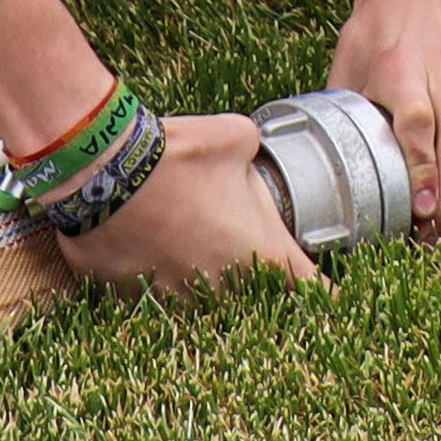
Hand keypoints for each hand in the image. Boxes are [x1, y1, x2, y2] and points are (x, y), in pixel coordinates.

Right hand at [52, 111, 318, 295]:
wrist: (102, 171)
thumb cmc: (178, 153)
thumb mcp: (236, 137)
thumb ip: (254, 151)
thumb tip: (250, 149)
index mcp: (264, 254)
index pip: (317, 290)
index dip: (331, 293)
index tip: (337, 294)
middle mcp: (225, 292)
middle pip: (256, 300)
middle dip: (254, 280)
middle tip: (239, 249)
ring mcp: (177, 303)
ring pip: (200, 301)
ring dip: (199, 278)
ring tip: (184, 242)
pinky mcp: (131, 301)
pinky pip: (150, 296)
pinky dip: (151, 276)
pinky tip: (142, 245)